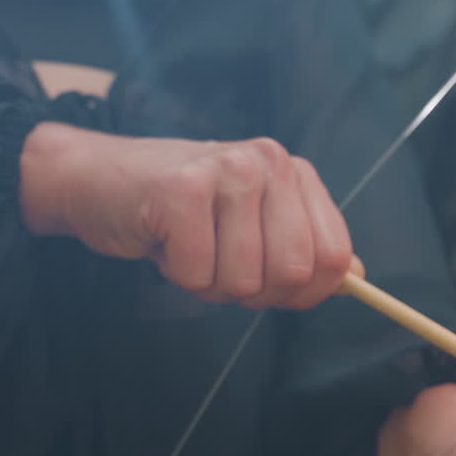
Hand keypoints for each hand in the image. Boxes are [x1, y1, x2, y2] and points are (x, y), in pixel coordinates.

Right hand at [20, 122, 356, 308]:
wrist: (98, 180)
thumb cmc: (182, 211)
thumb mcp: (254, 223)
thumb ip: (305, 248)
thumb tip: (357, 278)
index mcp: (295, 173)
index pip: (334, 258)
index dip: (306, 292)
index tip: (272, 287)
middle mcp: (269, 163)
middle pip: (293, 273)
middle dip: (254, 292)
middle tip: (220, 265)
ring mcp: (227, 171)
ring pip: (243, 280)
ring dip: (210, 283)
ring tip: (190, 247)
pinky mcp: (181, 190)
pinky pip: (198, 275)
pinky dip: (178, 275)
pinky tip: (166, 240)